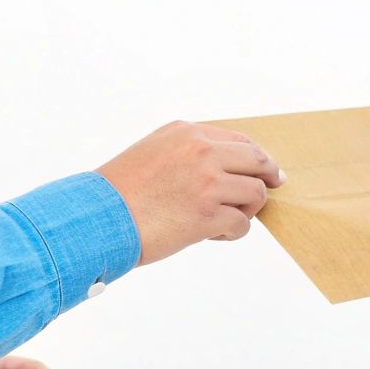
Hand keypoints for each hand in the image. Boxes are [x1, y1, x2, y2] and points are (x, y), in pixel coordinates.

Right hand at [97, 121, 284, 265]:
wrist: (98, 217)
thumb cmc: (121, 193)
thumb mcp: (154, 153)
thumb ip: (188, 152)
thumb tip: (225, 167)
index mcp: (187, 134)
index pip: (240, 141)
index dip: (258, 158)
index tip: (268, 171)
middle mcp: (201, 151)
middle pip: (258, 161)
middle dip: (268, 178)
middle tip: (271, 190)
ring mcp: (207, 181)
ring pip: (255, 193)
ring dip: (246, 210)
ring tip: (225, 220)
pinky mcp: (208, 214)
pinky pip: (241, 224)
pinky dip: (232, 232)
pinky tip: (213, 235)